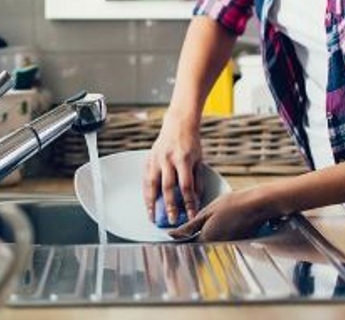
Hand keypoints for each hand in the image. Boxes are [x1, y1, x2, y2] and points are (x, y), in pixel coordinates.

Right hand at [143, 109, 202, 223]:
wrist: (178, 124)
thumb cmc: (191, 143)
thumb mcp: (199, 160)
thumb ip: (197, 181)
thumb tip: (196, 201)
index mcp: (183, 159)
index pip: (186, 186)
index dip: (188, 203)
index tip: (191, 216)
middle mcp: (168, 159)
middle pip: (167, 187)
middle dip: (169, 206)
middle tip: (172, 220)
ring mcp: (156, 158)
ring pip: (151, 184)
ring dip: (151, 202)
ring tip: (152, 217)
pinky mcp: (148, 158)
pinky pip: (145, 178)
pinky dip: (145, 192)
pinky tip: (147, 202)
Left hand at [167, 187, 276, 241]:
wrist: (257, 205)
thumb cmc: (233, 204)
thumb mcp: (207, 212)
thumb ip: (190, 226)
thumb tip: (173, 234)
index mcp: (207, 239)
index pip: (187, 245)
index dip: (178, 241)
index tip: (171, 238)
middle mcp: (216, 246)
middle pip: (198, 246)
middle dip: (190, 239)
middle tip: (186, 230)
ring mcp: (226, 246)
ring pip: (209, 244)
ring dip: (202, 236)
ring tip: (203, 223)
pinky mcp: (234, 242)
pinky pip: (220, 241)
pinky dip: (215, 234)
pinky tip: (218, 222)